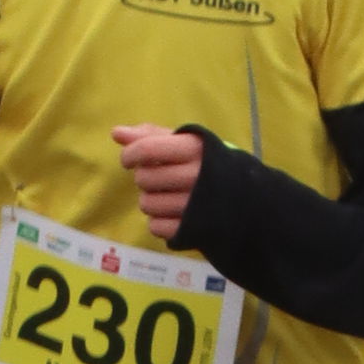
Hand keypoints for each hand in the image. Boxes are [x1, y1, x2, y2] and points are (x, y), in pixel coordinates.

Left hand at [111, 121, 206, 244]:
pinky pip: (156, 227)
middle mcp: (198, 176)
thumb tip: (115, 132)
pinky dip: (158, 222)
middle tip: (158, 178)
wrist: (249, 200)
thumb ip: (151, 136)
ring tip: (166, 196)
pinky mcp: (194, 230)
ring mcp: (196, 205)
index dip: (130, 154)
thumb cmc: (208, 165)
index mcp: (196, 149)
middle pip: (144, 178)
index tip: (129, 160)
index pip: (147, 149)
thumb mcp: (187, 144)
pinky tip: (172, 214)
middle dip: (143, 178)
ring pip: (147, 204)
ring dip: (149, 201)